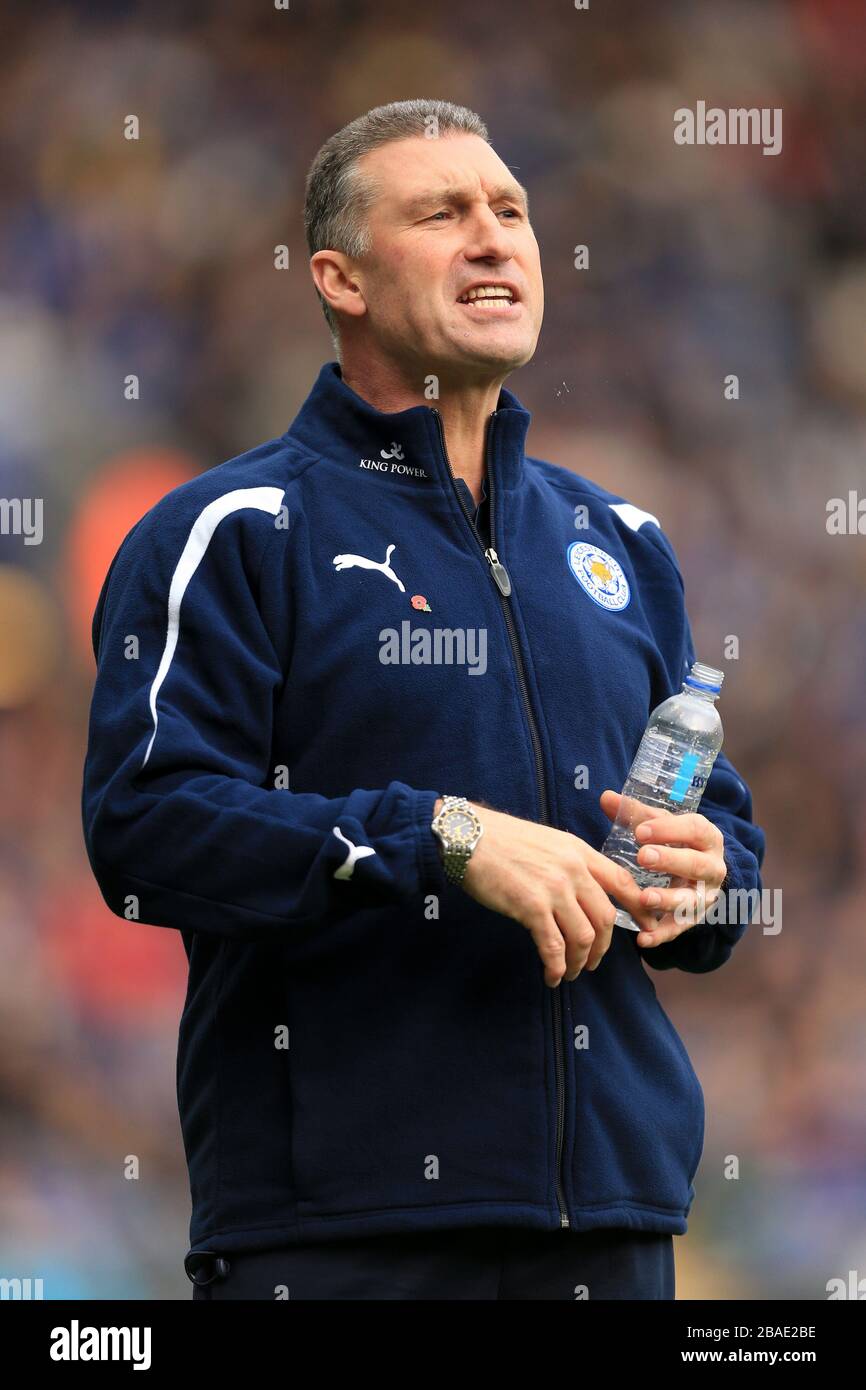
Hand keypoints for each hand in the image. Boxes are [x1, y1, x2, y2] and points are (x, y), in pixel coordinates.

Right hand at [448, 801, 662, 986]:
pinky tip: (552, 975)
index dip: (639, 908)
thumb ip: (569, 863)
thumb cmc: (501, 840)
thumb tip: (580, 892)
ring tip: (570, 972)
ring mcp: (554, 889)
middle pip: (605, 917)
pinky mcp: (532, 907)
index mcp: (579, 851)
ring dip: (580, 961)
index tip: (648, 928)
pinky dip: (556, 966)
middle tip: (594, 961)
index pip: (622, 882)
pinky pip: (553, 946)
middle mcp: (573, 870)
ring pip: (583, 936)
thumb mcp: (547, 841)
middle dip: (604, 947)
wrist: (467, 837)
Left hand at [599, 790, 726, 947]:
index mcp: (707, 838)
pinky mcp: (693, 918)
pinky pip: (679, 928)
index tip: (641, 831)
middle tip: (643, 857)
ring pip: (691, 900)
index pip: (695, 830)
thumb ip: (636, 813)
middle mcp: (712, 867)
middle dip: (670, 861)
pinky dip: (662, 935)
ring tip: (643, 898)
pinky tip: (642, 939)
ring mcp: (705, 896)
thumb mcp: (662, 825)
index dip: (670, 829)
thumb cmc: (676, 842)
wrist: (700, 872)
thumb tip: (606, 797)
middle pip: (696, 865)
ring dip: (667, 900)